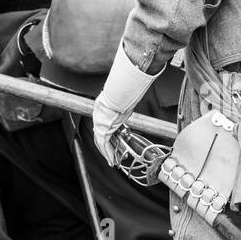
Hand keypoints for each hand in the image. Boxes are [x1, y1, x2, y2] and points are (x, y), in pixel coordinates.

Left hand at [91, 49, 158, 166]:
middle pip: (102, 134)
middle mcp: (99, 117)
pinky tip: (111, 160)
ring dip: (107, 151)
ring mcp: (100, 124)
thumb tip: (140, 79)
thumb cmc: (122, 93)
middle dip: (107, 145)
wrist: (117, 95)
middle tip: (112, 154)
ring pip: (102, 142)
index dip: (108, 131)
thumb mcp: (125, 94)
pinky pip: (104, 145)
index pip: (105, 123)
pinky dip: (107, 153)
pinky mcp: (103, 131)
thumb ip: (130, 92)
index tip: (113, 137)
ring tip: (112, 160)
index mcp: (104, 109)